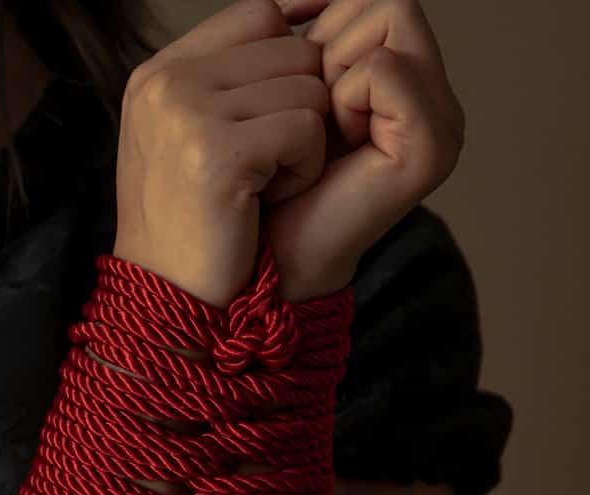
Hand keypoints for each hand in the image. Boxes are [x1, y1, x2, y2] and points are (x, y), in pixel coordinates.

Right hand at [112, 0, 332, 308]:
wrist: (167, 300)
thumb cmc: (189, 229)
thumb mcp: (188, 139)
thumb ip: (228, 81)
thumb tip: (301, 17)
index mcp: (157, 74)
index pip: (260, 15)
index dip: (290, 61)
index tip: (278, 120)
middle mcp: (167, 83)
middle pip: (292, 47)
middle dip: (299, 107)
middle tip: (263, 167)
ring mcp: (187, 114)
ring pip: (308, 86)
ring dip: (305, 143)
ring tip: (260, 187)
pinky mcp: (217, 152)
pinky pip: (307, 128)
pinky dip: (303, 169)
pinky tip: (264, 201)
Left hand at [261, 0, 466, 301]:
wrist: (260, 266)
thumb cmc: (258, 189)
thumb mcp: (277, 101)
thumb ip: (300, 41)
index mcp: (401, 81)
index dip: (318, 32)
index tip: (295, 99)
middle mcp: (431, 96)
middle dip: (325, 47)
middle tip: (307, 117)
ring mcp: (439, 120)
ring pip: (388, 17)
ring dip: (331, 71)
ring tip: (318, 133)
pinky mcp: (429, 146)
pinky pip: (384, 69)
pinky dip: (342, 99)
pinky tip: (329, 148)